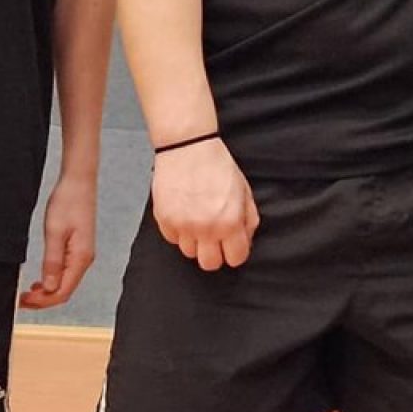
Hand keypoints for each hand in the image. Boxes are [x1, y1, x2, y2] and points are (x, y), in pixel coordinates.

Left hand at [20, 173, 97, 308]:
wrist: (78, 182)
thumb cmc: (68, 202)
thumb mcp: (54, 232)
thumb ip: (52, 262)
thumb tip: (48, 287)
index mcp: (81, 258)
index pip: (62, 292)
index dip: (42, 301)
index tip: (23, 301)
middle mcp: (84, 260)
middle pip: (64, 291)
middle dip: (43, 299)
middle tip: (21, 300)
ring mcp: (82, 255)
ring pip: (65, 283)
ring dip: (46, 291)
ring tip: (27, 293)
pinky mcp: (78, 249)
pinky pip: (66, 272)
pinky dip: (52, 280)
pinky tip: (39, 281)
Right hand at [150, 137, 261, 269]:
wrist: (188, 147)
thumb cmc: (217, 165)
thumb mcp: (244, 191)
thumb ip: (248, 219)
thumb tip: (245, 239)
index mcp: (230, 222)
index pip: (235, 259)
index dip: (235, 252)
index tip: (232, 245)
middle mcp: (206, 228)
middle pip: (209, 264)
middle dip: (214, 253)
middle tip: (214, 238)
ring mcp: (183, 226)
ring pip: (189, 253)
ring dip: (195, 241)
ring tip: (198, 220)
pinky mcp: (164, 220)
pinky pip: (172, 239)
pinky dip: (178, 231)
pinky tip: (184, 213)